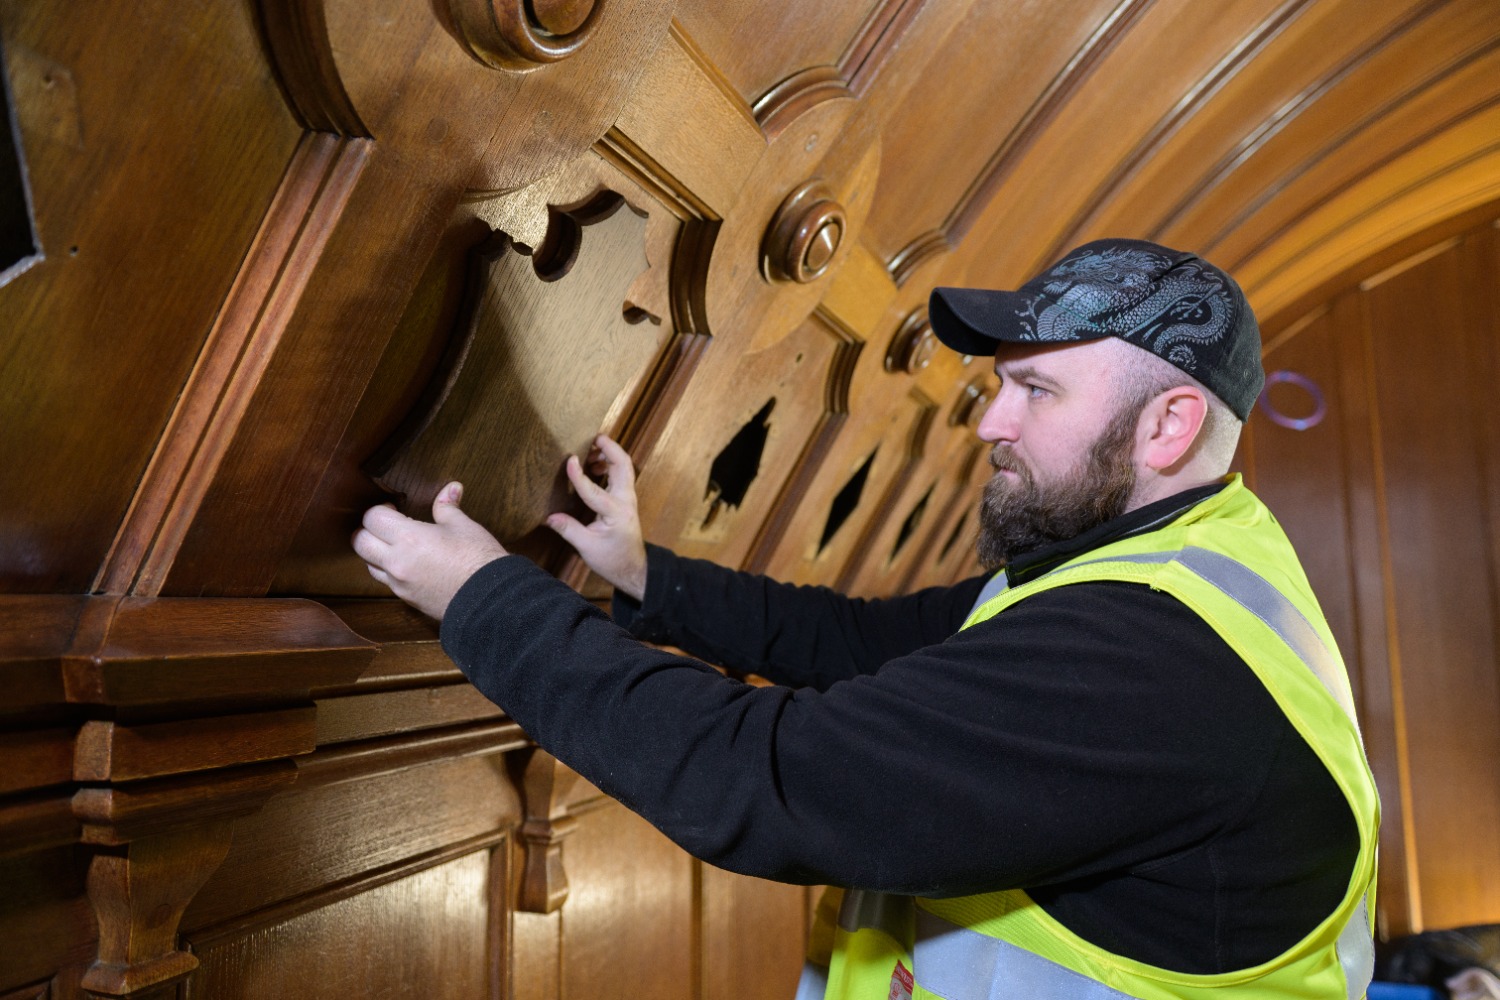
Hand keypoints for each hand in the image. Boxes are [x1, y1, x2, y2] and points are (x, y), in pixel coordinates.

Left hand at [353, 482, 507, 619]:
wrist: (489, 600)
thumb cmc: (478, 560)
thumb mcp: (464, 526)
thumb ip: (448, 507)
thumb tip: (451, 488)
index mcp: (408, 538)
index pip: (372, 518)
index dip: (379, 509)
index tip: (393, 508)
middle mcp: (396, 562)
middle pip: (359, 542)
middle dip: (367, 530)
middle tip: (385, 525)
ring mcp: (399, 583)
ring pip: (368, 564)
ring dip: (374, 552)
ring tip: (394, 545)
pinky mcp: (407, 599)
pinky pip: (386, 581)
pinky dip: (388, 570)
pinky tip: (407, 564)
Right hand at [547, 435, 647, 600]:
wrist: (633, 567)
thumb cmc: (612, 559)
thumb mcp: (587, 547)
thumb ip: (568, 529)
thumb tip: (548, 517)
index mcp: (616, 513)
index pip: (594, 491)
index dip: (579, 476)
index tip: (569, 460)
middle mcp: (626, 501)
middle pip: (623, 465)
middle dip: (609, 448)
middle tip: (592, 437)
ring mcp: (628, 498)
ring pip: (624, 467)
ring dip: (610, 454)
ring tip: (590, 450)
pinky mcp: (626, 499)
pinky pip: (621, 474)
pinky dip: (610, 464)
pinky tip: (594, 466)